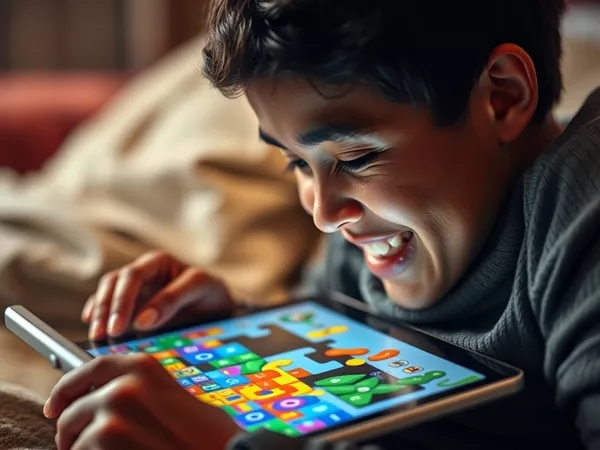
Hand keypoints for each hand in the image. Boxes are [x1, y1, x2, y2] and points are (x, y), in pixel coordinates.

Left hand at [44, 354, 238, 449]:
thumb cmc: (204, 434)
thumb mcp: (171, 398)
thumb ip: (139, 390)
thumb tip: (102, 397)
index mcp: (144, 367)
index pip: (90, 368)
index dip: (67, 387)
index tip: (55, 405)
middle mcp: (125, 384)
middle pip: (71, 408)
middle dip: (71, 431)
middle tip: (78, 445)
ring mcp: (113, 413)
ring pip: (73, 439)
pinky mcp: (106, 439)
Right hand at [82, 251, 234, 339]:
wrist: (221, 307)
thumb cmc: (212, 293)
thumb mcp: (200, 289)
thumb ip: (173, 300)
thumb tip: (142, 321)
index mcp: (158, 262)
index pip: (132, 276)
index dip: (122, 301)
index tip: (119, 327)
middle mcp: (143, 273)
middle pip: (113, 283)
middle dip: (107, 309)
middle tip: (104, 335)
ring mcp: (135, 289)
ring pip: (106, 293)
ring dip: (99, 313)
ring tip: (97, 336)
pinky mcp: (131, 304)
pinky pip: (107, 305)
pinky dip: (97, 313)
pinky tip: (91, 325)